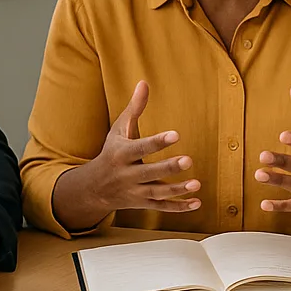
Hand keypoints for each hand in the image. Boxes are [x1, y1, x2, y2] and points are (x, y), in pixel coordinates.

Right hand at [61, 81, 200, 219]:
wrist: (93, 188)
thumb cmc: (111, 152)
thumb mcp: (118, 129)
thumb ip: (134, 108)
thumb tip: (144, 82)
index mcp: (121, 154)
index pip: (140, 147)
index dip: (157, 142)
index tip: (176, 134)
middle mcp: (126, 175)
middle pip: (149, 172)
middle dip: (168, 167)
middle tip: (189, 160)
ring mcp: (134, 192)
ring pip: (157, 193)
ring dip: (177, 190)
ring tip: (197, 184)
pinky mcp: (142, 204)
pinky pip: (161, 208)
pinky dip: (179, 207)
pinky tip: (197, 203)